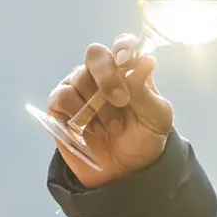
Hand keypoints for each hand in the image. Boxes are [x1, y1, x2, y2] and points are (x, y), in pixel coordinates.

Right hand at [46, 34, 173, 187]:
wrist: (124, 172)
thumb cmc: (143, 139)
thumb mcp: (157, 119)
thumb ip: (147, 91)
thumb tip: (145, 60)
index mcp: (127, 70)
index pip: (122, 45)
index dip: (122, 46)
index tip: (126, 60)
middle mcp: (100, 73)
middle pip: (95, 55)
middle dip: (107, 77)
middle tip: (121, 101)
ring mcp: (78, 87)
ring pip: (79, 78)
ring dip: (97, 107)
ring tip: (111, 128)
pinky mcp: (59, 105)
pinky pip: (62, 97)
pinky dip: (78, 114)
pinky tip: (90, 130)